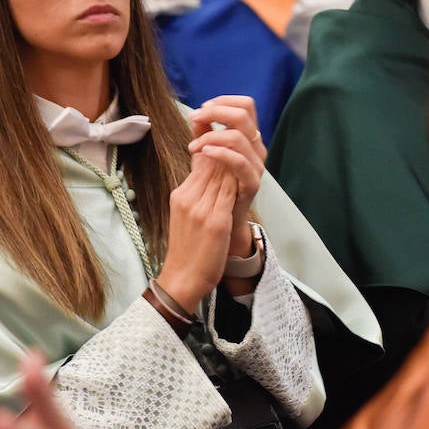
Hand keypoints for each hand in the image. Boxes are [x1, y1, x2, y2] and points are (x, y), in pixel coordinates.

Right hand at [156, 155, 239, 312]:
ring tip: (248, 164)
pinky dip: (239, 183)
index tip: (232, 150)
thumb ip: (195, 190)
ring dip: (235, 167)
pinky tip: (247, 180)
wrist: (183, 277)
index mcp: (179, 195)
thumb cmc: (187, 247)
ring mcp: (201, 210)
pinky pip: (230, 193)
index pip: (201, 163)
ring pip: (222, 175)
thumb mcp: (184, 213)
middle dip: (228, 156)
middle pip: (212, 166)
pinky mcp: (216, 222)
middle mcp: (188, 198)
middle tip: (245, 151)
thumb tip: (206, 169)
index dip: (218, 154)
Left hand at [188, 96, 264, 256]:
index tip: (202, 108)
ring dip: (212, 135)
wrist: (222, 224)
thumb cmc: (215, 190)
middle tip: (194, 119)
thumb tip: (196, 116)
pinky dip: (220, 153)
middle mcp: (257, 148)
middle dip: (215, 112)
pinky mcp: (252, 184)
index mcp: (249, 138)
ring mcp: (256, 166)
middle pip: (243, 115)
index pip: (245, 105)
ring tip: (194, 145)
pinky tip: (204, 152)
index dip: (224, 101)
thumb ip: (204, 136)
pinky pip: (240, 161)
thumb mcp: (207, 158)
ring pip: (240, 136)